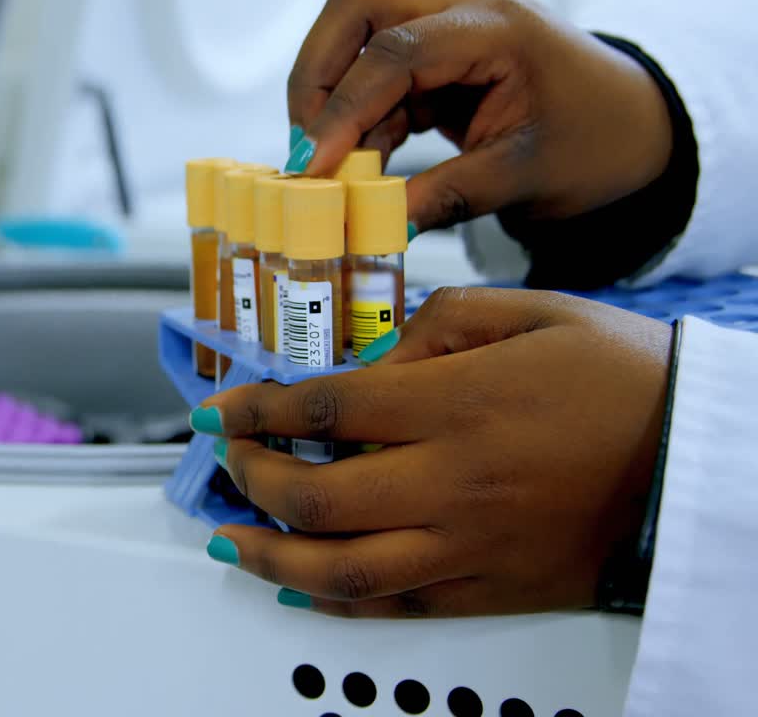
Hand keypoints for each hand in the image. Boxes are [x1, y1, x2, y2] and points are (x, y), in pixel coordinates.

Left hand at [194, 288, 671, 616]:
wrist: (698, 460)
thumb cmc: (623, 379)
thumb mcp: (532, 313)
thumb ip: (437, 326)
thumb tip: (369, 362)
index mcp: (458, 405)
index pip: (325, 409)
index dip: (256, 410)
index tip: (221, 412)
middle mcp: (452, 482)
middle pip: (318, 495)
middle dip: (253, 479)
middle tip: (229, 462)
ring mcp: (469, 545)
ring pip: (343, 569)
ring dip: (270, 557)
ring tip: (228, 541)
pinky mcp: (491, 589)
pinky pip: (396, 606)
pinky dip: (336, 601)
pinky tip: (299, 590)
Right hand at [287, 0, 672, 231]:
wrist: (630, 126)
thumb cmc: (595, 140)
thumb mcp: (524, 177)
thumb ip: (447, 198)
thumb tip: (377, 224)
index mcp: (497, 26)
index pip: (396, 52)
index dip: (346, 109)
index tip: (316, 165)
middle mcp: (464, 7)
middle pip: (357, 10)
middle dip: (319, 75)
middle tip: (309, 143)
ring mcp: (446, 24)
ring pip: (354, 34)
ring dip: (332, 95)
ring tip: (335, 161)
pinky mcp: (434, 53)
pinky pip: (373, 71)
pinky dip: (357, 117)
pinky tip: (364, 163)